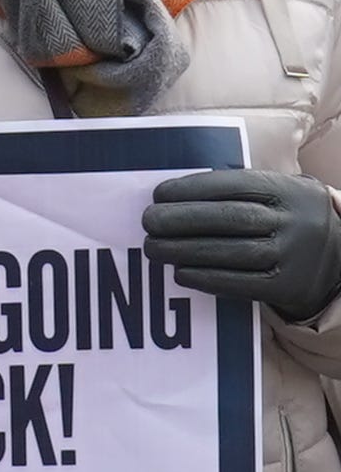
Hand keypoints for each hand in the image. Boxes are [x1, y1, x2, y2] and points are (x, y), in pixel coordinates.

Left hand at [147, 169, 340, 320]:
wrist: (335, 258)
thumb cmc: (284, 219)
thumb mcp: (276, 195)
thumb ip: (237, 190)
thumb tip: (173, 195)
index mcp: (290, 190)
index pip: (237, 185)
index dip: (194, 189)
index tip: (158, 194)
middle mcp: (296, 222)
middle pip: (233, 218)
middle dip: (183, 219)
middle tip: (148, 222)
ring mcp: (295, 256)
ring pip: (234, 253)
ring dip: (186, 251)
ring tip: (153, 248)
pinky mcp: (288, 287)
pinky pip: (242, 284)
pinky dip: (206, 278)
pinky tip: (180, 272)